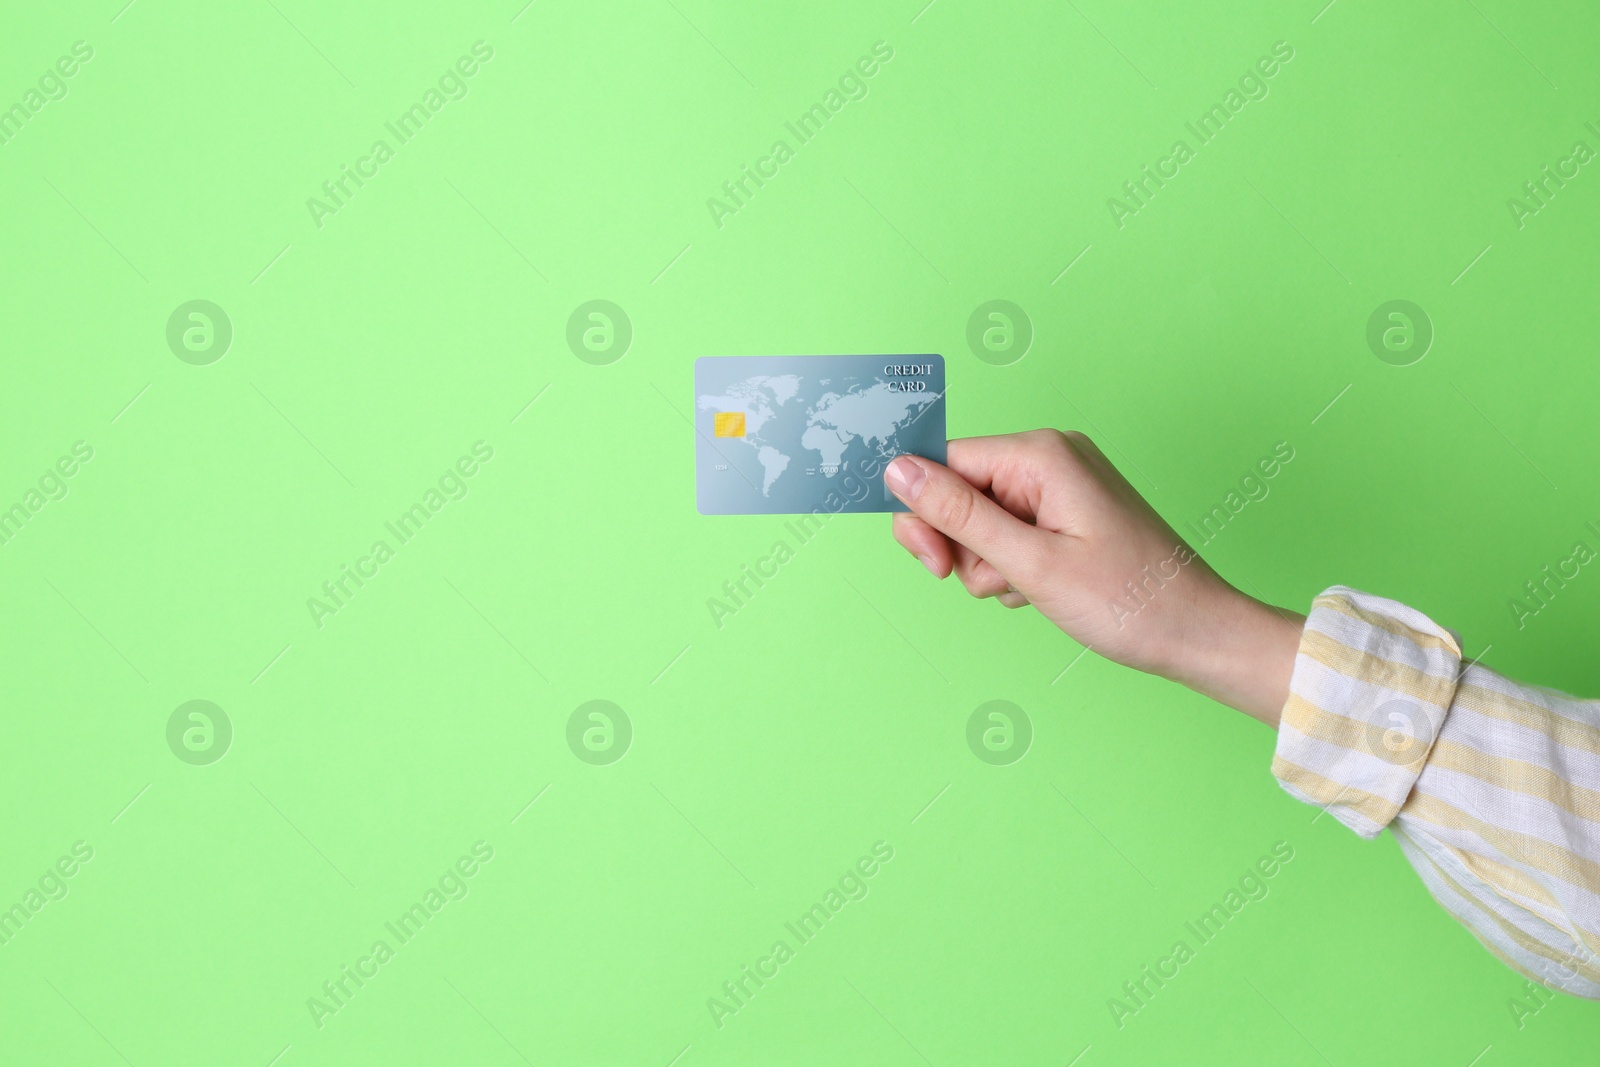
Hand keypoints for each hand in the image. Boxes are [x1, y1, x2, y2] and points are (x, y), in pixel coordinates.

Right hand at [885, 429, 1303, 724]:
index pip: (944, 462)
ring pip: (981, 520)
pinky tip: (1044, 588)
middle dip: (963, 544)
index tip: (934, 565)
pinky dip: (1015, 566)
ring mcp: (1061, 486)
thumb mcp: (1030, 563)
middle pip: (959, 491)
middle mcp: (1050, 457)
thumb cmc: (1128, 601)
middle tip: (996, 582)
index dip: (926, 514)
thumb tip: (896, 469)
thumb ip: (957, 515)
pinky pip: (1011, 532)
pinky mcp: (1067, 513)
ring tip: (1032, 588)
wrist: (1197, 633)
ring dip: (991, 563)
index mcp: (1040, 454)